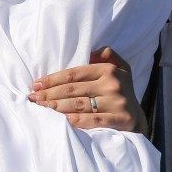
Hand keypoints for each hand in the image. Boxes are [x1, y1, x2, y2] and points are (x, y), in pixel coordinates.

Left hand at [28, 47, 146, 133]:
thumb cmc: (121, 92)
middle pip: (73, 90)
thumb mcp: (119, 68)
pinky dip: (76, 120)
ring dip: (57, 107)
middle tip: (34, 98)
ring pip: (79, 105)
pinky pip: (93, 120)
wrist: (137, 120)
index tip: (36, 85)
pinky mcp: (121, 119)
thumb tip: (89, 51)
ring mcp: (118, 102)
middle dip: (50, 94)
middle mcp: (113, 84)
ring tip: (41, 108)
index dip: (53, 79)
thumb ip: (106, 55)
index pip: (74, 74)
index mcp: (109, 69)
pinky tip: (62, 121)